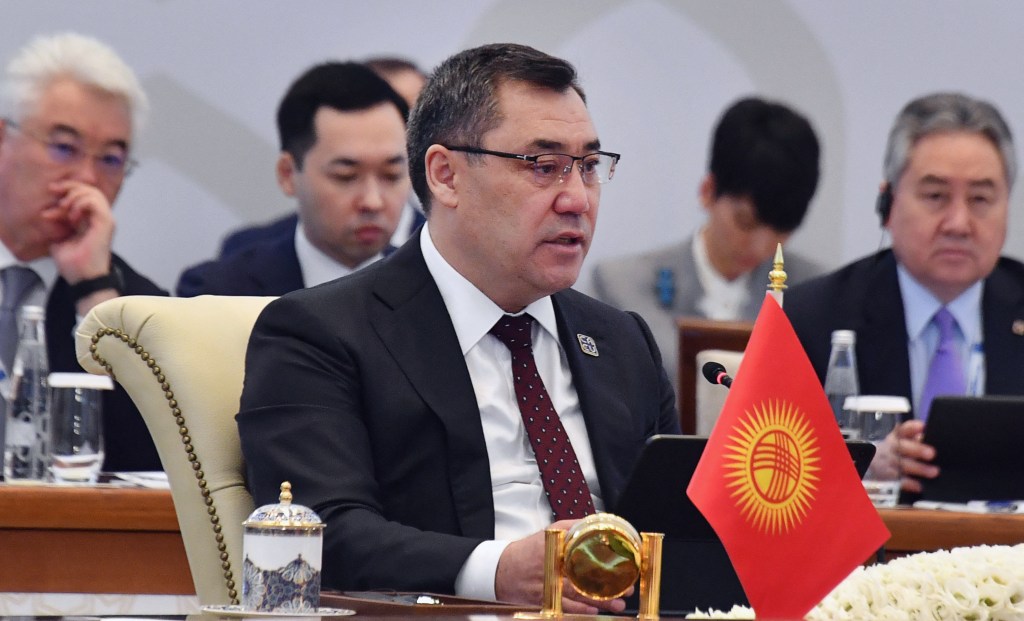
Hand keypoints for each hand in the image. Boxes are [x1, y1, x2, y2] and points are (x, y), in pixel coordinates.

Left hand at [46, 180, 114, 282]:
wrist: (83, 278)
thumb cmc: (74, 265)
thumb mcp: (60, 239)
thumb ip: (60, 225)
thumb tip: (51, 215)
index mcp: (91, 222)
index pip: (83, 196)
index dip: (67, 190)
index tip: (51, 190)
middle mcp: (100, 219)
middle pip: (90, 190)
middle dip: (70, 186)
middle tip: (55, 190)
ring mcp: (105, 220)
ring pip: (94, 193)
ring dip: (75, 195)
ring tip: (64, 207)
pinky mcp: (106, 223)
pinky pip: (95, 202)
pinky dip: (81, 203)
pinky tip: (71, 215)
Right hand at [494, 519, 630, 613]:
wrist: (501, 570)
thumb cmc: (528, 550)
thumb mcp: (550, 533)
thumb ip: (573, 527)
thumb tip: (597, 522)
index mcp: (555, 548)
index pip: (582, 553)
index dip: (603, 561)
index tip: (622, 565)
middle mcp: (551, 567)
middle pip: (583, 579)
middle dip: (607, 586)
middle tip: (625, 590)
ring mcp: (546, 586)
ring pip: (577, 596)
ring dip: (598, 602)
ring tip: (617, 604)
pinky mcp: (542, 600)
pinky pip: (564, 607)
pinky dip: (580, 611)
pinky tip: (593, 611)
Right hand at [890, 419, 938, 492]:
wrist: (871, 465)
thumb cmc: (896, 453)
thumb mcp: (903, 444)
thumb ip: (917, 441)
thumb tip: (935, 439)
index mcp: (896, 437)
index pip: (903, 430)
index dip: (912, 428)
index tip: (922, 427)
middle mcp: (890, 448)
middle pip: (902, 446)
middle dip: (917, 449)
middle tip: (932, 453)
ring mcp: (887, 463)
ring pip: (901, 464)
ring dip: (918, 468)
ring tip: (934, 472)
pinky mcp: (887, 478)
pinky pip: (897, 481)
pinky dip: (909, 483)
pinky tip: (919, 486)